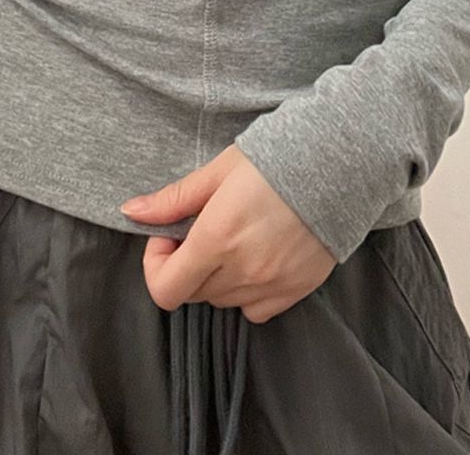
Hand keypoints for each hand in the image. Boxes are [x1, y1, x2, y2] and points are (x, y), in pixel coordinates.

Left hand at [120, 144, 336, 323]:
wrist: (338, 163)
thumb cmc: (275, 158)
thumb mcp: (218, 171)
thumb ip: (173, 199)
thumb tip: (131, 211)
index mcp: (216, 238)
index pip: (165, 289)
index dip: (156, 265)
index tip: (170, 236)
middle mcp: (241, 269)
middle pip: (192, 292)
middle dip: (186, 264)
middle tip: (202, 228)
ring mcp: (271, 284)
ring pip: (222, 300)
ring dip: (216, 276)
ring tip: (233, 238)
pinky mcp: (296, 290)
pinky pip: (255, 309)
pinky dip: (247, 291)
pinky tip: (256, 257)